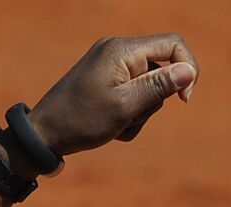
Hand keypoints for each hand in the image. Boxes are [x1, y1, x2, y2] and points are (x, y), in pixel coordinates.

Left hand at [27, 34, 198, 157]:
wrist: (41, 137)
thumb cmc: (79, 122)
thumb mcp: (124, 107)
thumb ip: (159, 87)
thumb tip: (188, 70)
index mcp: (121, 50)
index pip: (172, 45)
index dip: (187, 68)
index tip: (184, 99)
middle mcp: (115, 51)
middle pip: (160, 71)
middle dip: (151, 101)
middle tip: (127, 118)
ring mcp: (108, 67)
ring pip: (146, 88)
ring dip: (137, 113)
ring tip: (114, 125)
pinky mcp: (103, 82)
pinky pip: (129, 96)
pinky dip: (125, 115)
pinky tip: (108, 127)